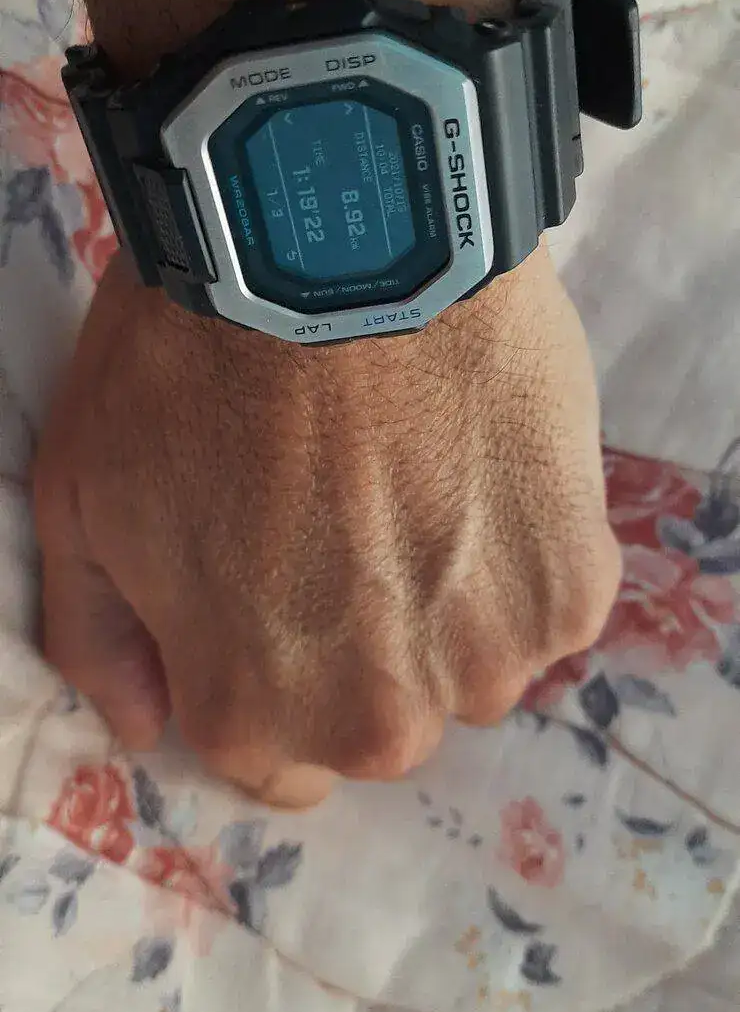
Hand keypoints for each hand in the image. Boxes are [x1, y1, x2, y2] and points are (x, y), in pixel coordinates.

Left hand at [34, 245, 619, 806]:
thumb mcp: (83, 500)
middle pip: (380, 722)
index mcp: (254, 716)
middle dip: (364, 647)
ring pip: (473, 664)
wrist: (330, 249)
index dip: (272, 674)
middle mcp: (378, 723)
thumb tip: (143, 722)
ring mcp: (489, 659)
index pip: (277, 761)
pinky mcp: (573, 587)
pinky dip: (523, 547)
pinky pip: (548, 601)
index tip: (282, 588)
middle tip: (350, 519)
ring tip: (421, 476)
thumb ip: (101, 639)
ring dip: (453, 601)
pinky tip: (480, 456)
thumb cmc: (188, 367)